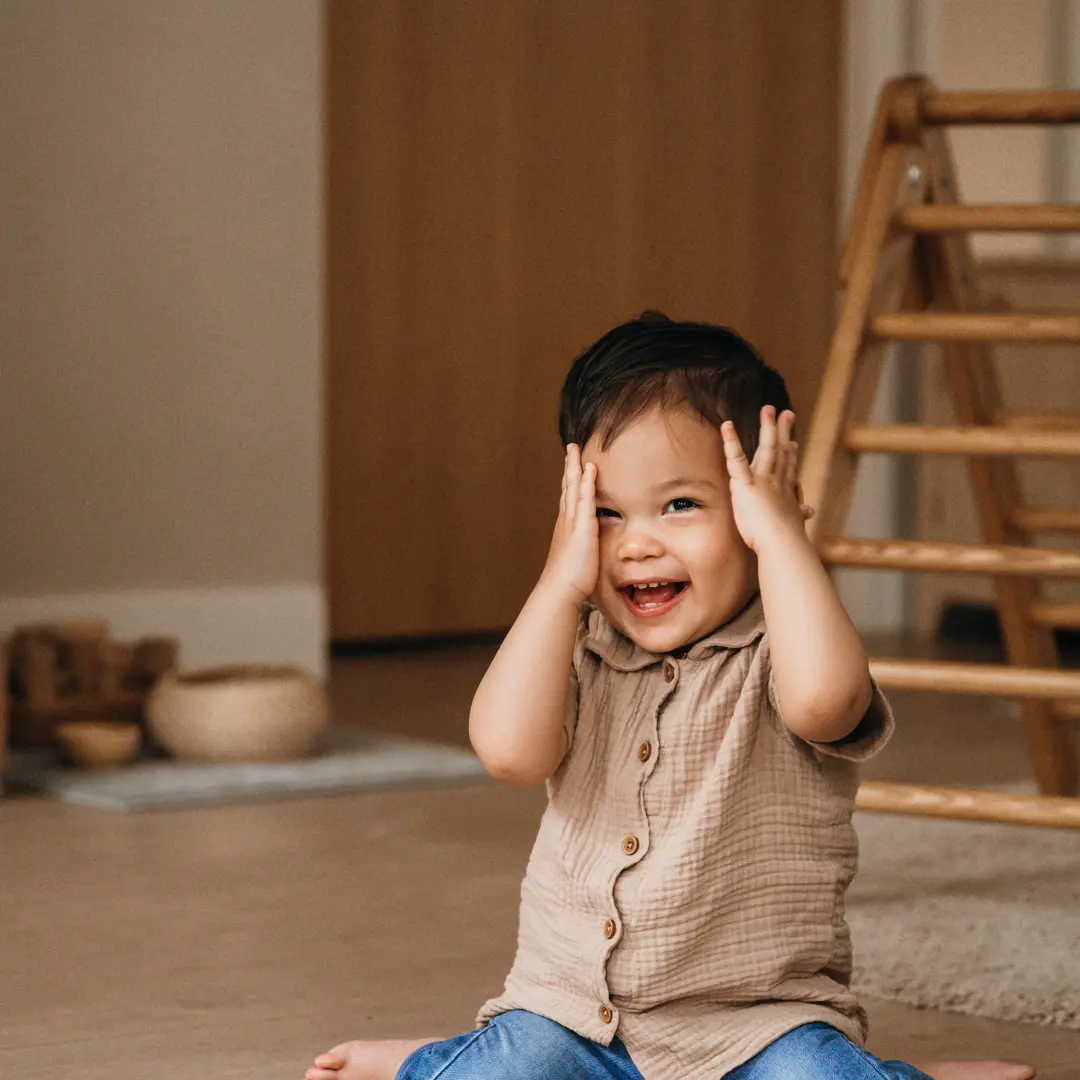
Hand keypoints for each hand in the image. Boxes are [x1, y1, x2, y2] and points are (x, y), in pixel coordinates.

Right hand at [541, 444, 598, 603]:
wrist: (560, 588)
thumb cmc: (570, 579)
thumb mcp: (577, 558)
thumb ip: (581, 548)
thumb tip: (585, 548)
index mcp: (567, 527)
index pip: (569, 498)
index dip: (571, 480)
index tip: (572, 465)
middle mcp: (567, 520)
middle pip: (568, 487)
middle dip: (570, 467)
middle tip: (571, 448)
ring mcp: (573, 522)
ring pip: (573, 488)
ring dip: (575, 467)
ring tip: (576, 450)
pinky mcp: (582, 527)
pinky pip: (585, 499)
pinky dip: (586, 482)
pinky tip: (589, 469)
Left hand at [721, 406, 814, 552]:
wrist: (783, 543)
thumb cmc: (787, 539)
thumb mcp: (795, 523)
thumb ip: (800, 514)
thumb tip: (810, 511)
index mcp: (785, 491)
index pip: (789, 468)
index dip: (790, 454)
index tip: (793, 442)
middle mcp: (777, 480)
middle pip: (781, 451)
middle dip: (782, 430)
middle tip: (786, 412)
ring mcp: (762, 480)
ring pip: (767, 448)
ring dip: (767, 427)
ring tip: (767, 409)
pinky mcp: (746, 484)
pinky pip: (736, 459)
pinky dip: (731, 442)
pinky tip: (727, 426)